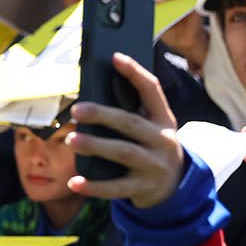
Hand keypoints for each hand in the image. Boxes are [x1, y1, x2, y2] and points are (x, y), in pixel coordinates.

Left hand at [66, 53, 184, 207]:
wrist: (174, 186)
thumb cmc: (151, 147)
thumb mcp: (151, 128)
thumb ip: (130, 112)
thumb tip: (92, 98)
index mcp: (164, 119)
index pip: (152, 90)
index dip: (135, 72)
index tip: (116, 57)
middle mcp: (162, 141)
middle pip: (131, 123)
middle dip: (103, 115)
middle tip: (76, 110)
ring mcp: (154, 166)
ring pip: (124, 153)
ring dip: (96, 146)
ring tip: (71, 140)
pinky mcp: (144, 188)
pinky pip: (116, 188)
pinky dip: (93, 186)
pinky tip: (74, 182)